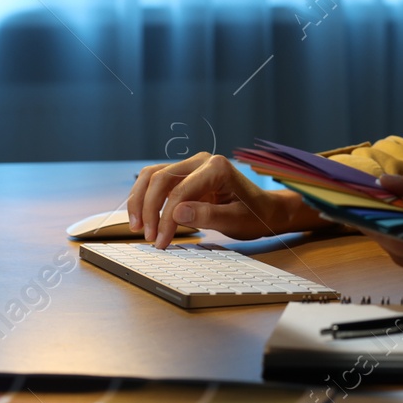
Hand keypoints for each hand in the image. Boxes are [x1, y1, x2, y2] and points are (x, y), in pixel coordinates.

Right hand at [126, 153, 321, 247]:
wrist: (264, 210)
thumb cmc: (254, 216)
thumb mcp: (235, 221)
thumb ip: (207, 216)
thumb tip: (176, 213)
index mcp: (217, 168)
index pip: (180, 192)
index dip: (165, 218)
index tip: (161, 242)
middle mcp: (201, 160)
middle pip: (160, 178)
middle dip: (148, 209)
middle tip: (148, 237)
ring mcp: (191, 165)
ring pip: (152, 176)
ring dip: (140, 200)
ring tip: (137, 227)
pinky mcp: (184, 175)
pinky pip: (157, 181)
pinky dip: (145, 198)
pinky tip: (143, 218)